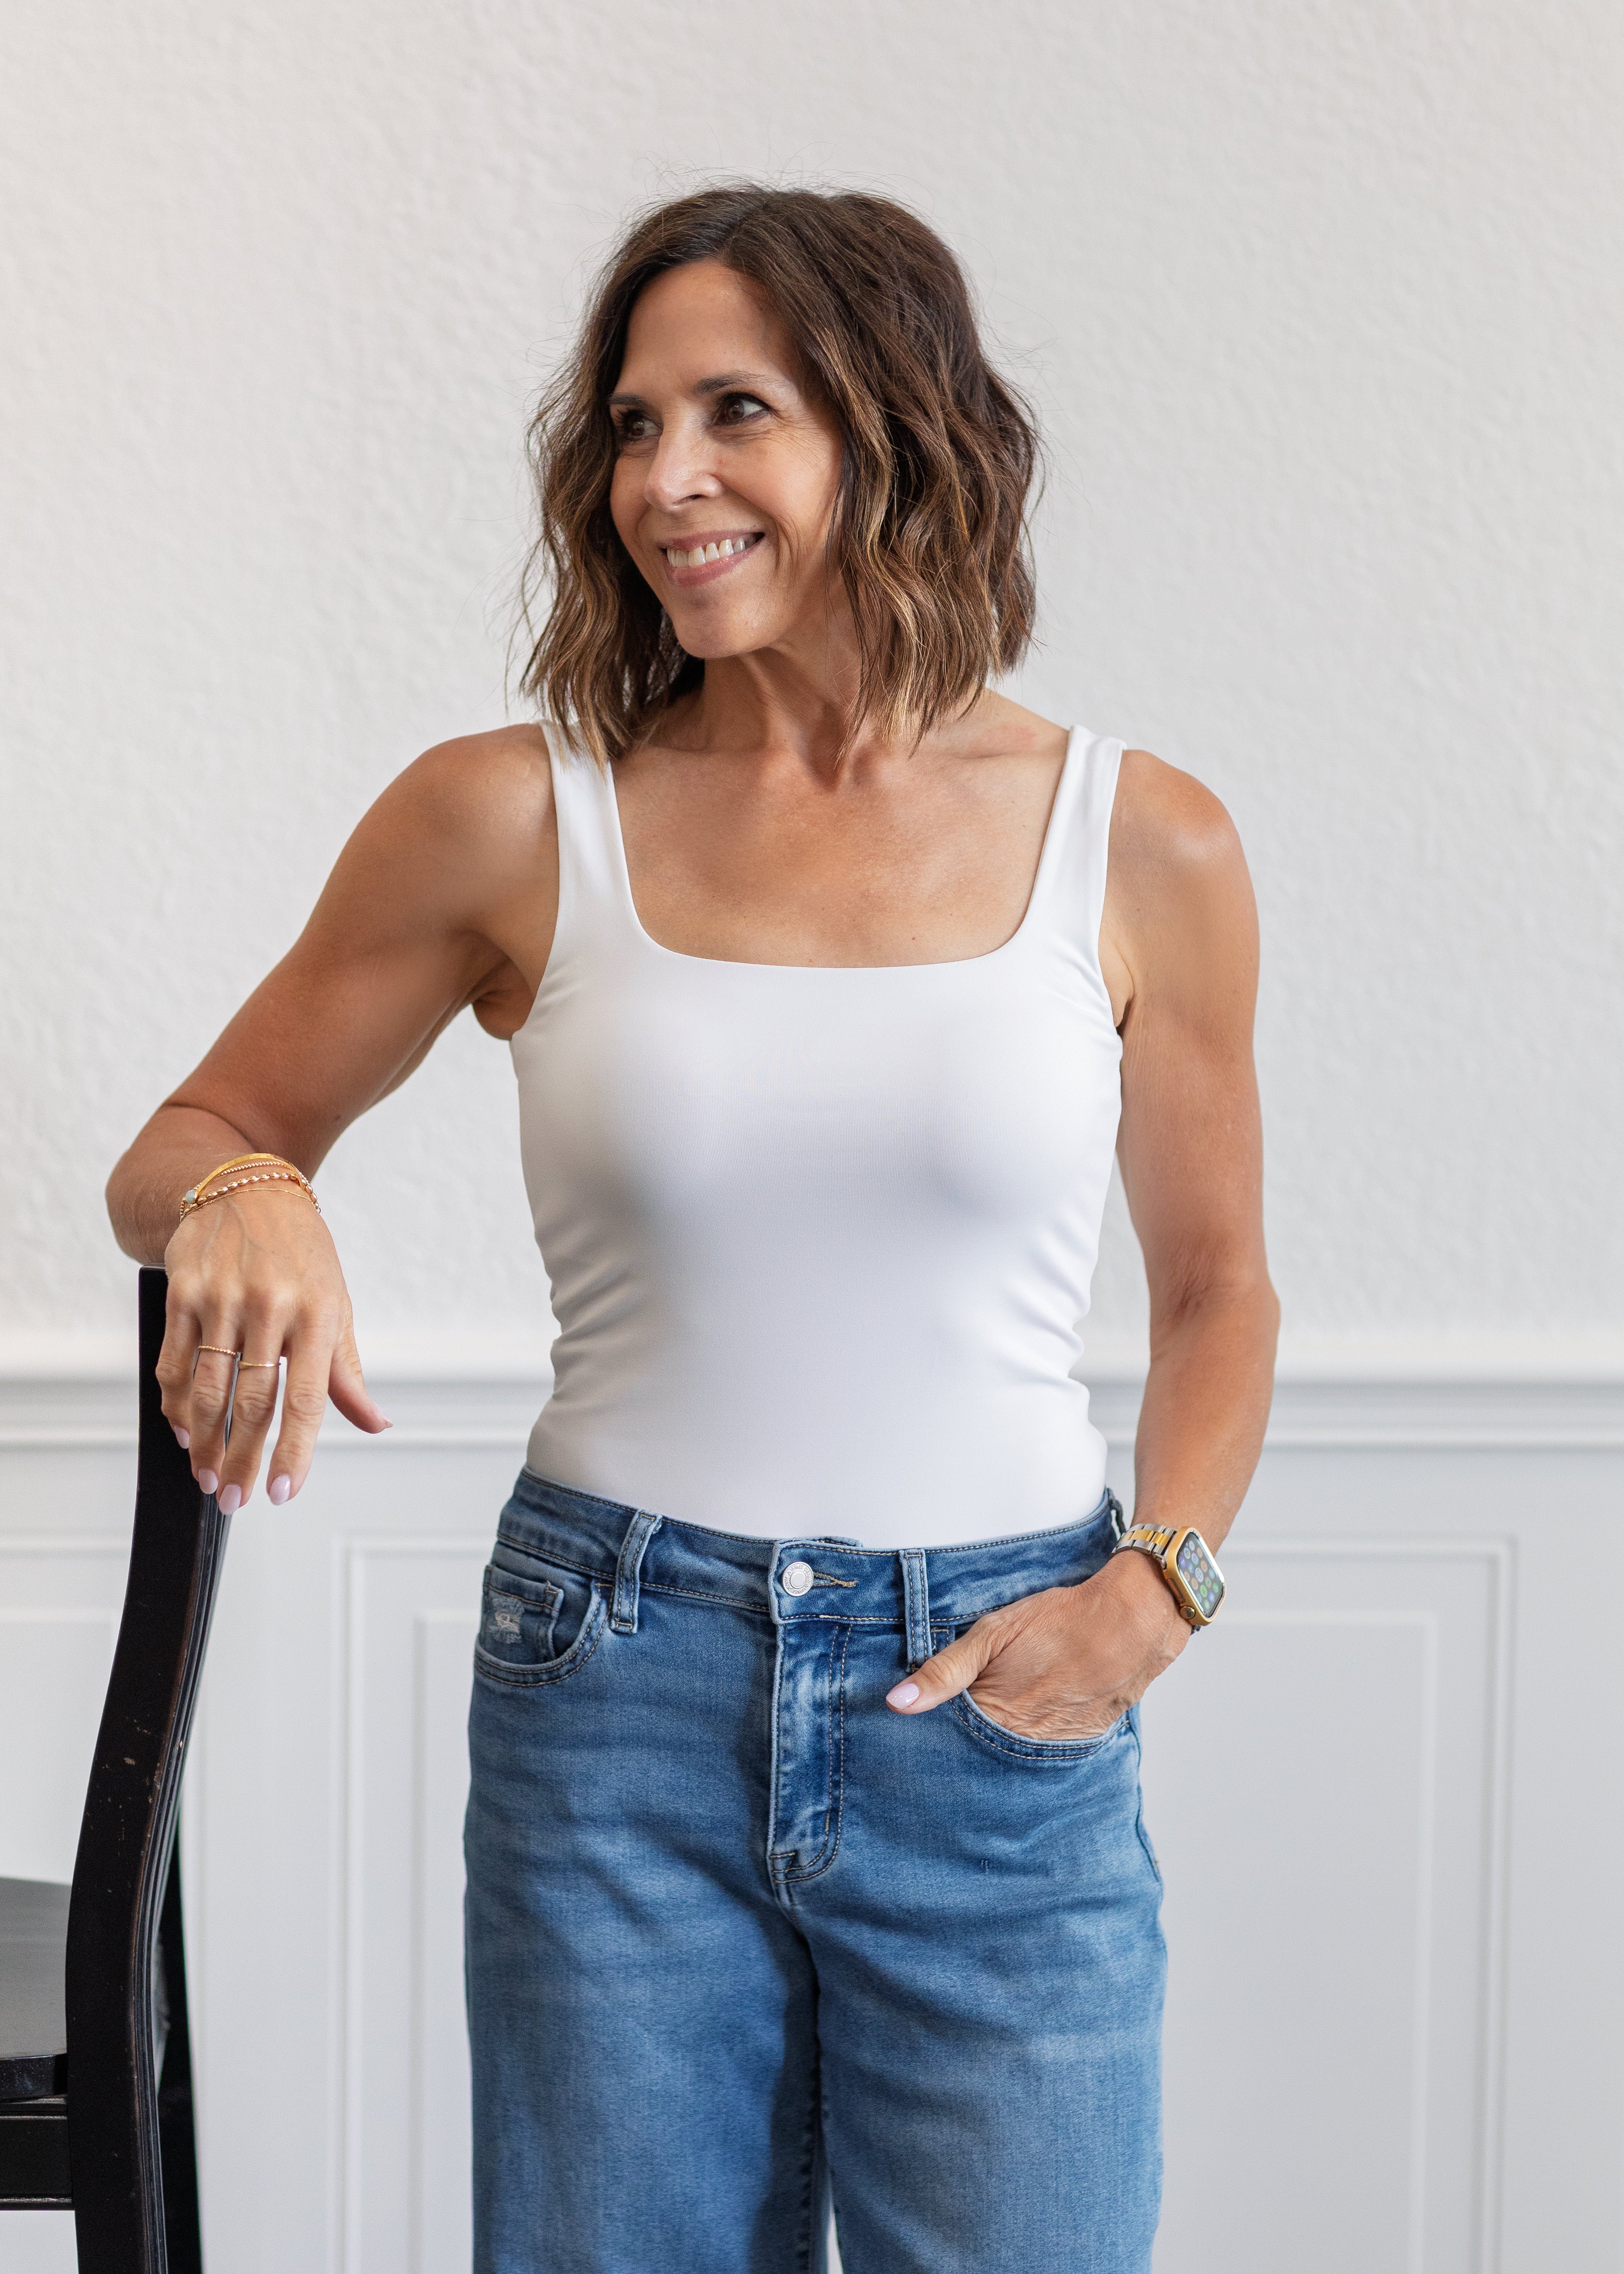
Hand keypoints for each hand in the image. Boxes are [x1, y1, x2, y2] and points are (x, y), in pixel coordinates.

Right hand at [157, 1184, 389, 1511]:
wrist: (245, 1189)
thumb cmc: (301, 1254)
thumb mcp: (336, 1303)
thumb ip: (347, 1372)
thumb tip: (376, 1423)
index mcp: (317, 1313)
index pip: (307, 1397)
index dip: (294, 1450)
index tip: (284, 1491)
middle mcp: (270, 1305)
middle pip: (252, 1401)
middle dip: (241, 1459)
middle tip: (234, 1498)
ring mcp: (222, 1298)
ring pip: (206, 1387)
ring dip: (202, 1441)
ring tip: (207, 1475)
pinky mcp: (183, 1292)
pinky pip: (174, 1361)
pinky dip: (175, 1402)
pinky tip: (183, 1429)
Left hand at [885, 1546, 1190, 1739]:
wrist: (1132, 1620)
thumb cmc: (1060, 1620)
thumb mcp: (993, 1633)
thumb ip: (944, 1670)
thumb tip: (897, 1703)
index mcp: (996, 1716)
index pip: (951, 1741)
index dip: (938, 1729)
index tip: (924, 1725)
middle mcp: (1025, 1742)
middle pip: (983, 1754)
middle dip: (969, 1741)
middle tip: (972, 1711)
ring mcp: (1057, 1746)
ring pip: (1016, 1755)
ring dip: (1005, 1740)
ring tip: (1010, 1706)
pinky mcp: (1083, 1741)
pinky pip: (1050, 1750)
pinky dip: (1038, 1736)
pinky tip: (1039, 1710)